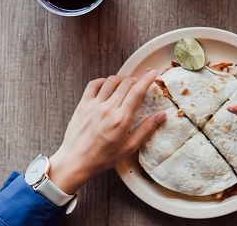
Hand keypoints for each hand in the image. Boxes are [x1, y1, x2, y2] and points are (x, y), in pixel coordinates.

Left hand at [47, 70, 165, 192]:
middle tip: (140, 83)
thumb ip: (146, 129)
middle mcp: (108, 109)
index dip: (147, 79)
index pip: (137, 91)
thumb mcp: (128, 148)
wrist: (75, 162)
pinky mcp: (82, 105)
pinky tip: (107, 85)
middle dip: (136, 79)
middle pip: (126, 83)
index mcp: (121, 119)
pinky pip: (93, 85)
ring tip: (125, 83)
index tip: (153, 74)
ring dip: (121, 79)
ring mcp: (93, 106)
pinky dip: (103, 81)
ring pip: (111, 81)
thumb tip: (161, 115)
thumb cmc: (102, 158)